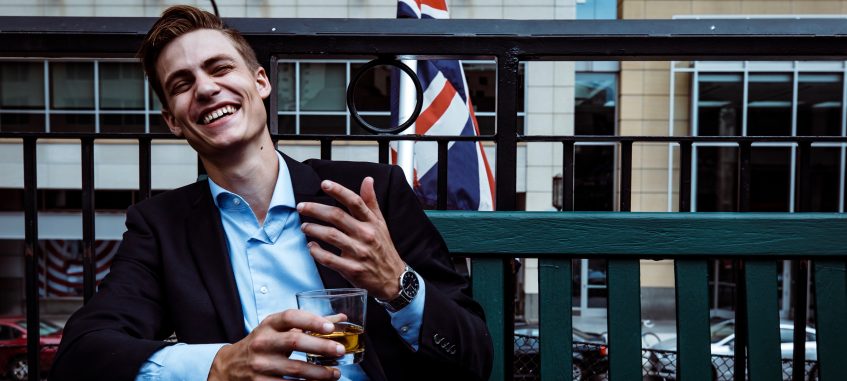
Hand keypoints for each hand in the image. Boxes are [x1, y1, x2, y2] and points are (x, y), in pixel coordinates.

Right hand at [207, 310, 342, 380]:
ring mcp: (260, 364)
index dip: (311, 320)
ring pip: (295, 369)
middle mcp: (262, 342)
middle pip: (294, 342)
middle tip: (340, 351)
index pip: (290, 317)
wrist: (229, 366)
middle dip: (321, 347)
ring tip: (335, 373)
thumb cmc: (263, 343)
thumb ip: (308, 324)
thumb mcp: (278, 329)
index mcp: (269, 325)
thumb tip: (340, 319)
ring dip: (319, 372)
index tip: (330, 327)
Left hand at [297, 177, 405, 299]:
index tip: (324, 184)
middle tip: (302, 207)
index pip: (355, 202)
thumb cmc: (383, 249)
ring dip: (313, 229)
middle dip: (316, 209)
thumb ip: (371, 202)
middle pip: (337, 216)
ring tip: (304, 226)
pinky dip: (317, 252)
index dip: (339, 191)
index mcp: (372, 222)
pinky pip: (329, 259)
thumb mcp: (381, 224)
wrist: (392, 278)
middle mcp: (366, 235)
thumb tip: (367, 180)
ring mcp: (359, 252)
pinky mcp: (352, 269)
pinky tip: (311, 247)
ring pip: (331, 236)